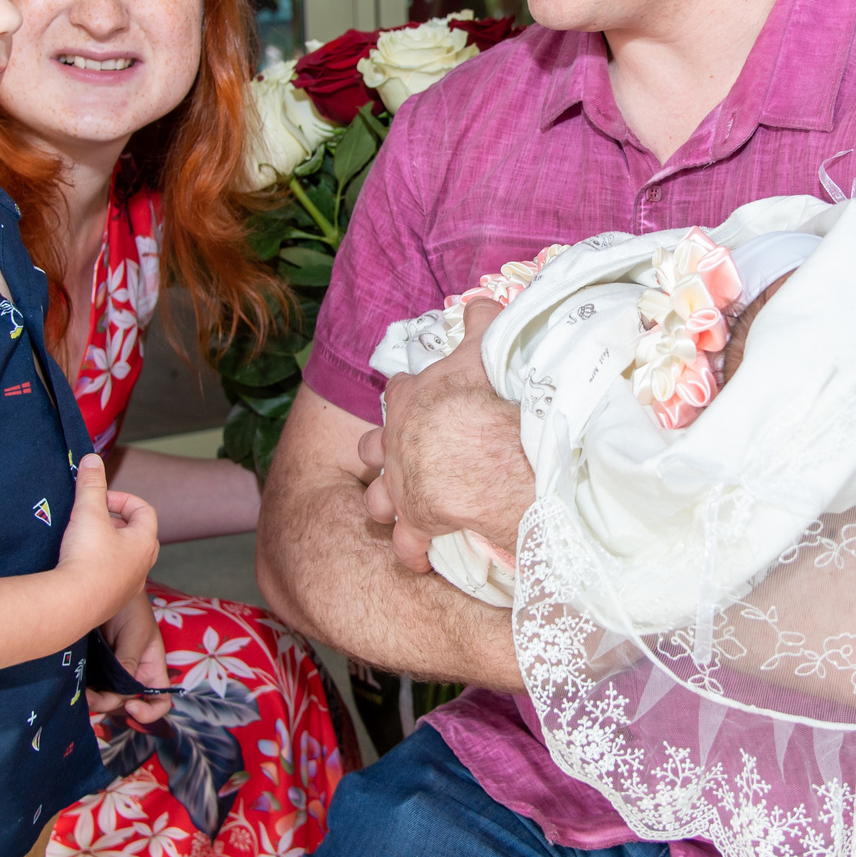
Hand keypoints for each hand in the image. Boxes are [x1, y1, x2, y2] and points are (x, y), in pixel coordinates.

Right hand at [56, 453, 160, 613]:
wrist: (73, 605)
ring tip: (85, 542)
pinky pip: (113, 580)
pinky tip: (80, 568)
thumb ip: (91, 484)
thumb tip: (92, 459)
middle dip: (116, 523)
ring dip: (110, 547)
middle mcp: (143, 566)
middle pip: (139, 536)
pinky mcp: (112, 604)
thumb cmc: (86, 558)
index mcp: (145, 542)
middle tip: (94, 520)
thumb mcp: (88, 511)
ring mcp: (130, 587)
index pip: (144, 510)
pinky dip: (101, 569)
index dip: (122, 499)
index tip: (99, 500)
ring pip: (127, 560)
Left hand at [88, 591, 172, 725]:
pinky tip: (76, 684)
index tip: (132, 705)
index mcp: (151, 667)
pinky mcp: (95, 667)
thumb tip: (121, 692)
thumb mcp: (136, 633)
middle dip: (110, 705)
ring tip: (81, 692)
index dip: (150, 711)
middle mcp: (133, 673)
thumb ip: (130, 663)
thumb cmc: (130, 605)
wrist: (103, 586)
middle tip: (91, 698)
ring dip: (95, 701)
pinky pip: (92, 687)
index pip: (160, 700)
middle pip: (126, 704)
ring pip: (107, 699)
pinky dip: (85, 690)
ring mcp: (113, 671)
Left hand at [356, 299, 532, 575]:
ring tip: (400, 505)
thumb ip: (480, 323)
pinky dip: (412, 550)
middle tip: (407, 454)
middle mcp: (393, 444)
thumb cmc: (480, 399)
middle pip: (373, 446)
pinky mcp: (414, 523)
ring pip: (376, 498)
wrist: (481, 455)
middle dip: (384, 451)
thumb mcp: (482, 350)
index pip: (398, 392)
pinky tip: (420, 556)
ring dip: (386, 501)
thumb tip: (482, 300)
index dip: (408, 398)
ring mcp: (398, 487)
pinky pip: (406, 544)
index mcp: (408, 399)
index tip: (422, 402)